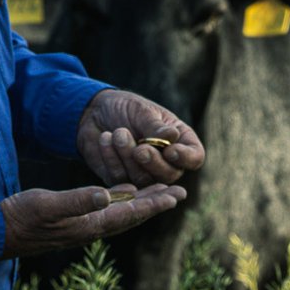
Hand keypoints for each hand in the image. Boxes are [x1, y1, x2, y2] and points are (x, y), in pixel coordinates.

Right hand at [0, 180, 185, 258]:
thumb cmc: (21, 218)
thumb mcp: (48, 204)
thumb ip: (77, 200)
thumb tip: (106, 195)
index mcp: (90, 224)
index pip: (130, 213)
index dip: (154, 204)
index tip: (176, 196)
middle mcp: (91, 227)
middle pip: (132, 214)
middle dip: (156, 203)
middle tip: (180, 193)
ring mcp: (83, 224)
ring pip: (121, 211)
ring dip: (143, 201)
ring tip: (162, 191)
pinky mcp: (74, 220)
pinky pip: (105, 208)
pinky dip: (121, 199)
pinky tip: (126, 191)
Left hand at [77, 88, 203, 186]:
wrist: (95, 113)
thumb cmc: (126, 108)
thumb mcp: (142, 111)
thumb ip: (155, 127)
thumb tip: (172, 136)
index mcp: (180, 142)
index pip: (194, 157)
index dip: (186, 158)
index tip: (170, 150)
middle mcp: (166, 162)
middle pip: (169, 175)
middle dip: (154, 163)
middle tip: (140, 149)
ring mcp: (145, 174)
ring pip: (143, 179)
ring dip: (128, 156)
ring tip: (117, 132)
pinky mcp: (122, 181)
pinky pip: (119, 179)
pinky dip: (111, 158)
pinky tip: (105, 138)